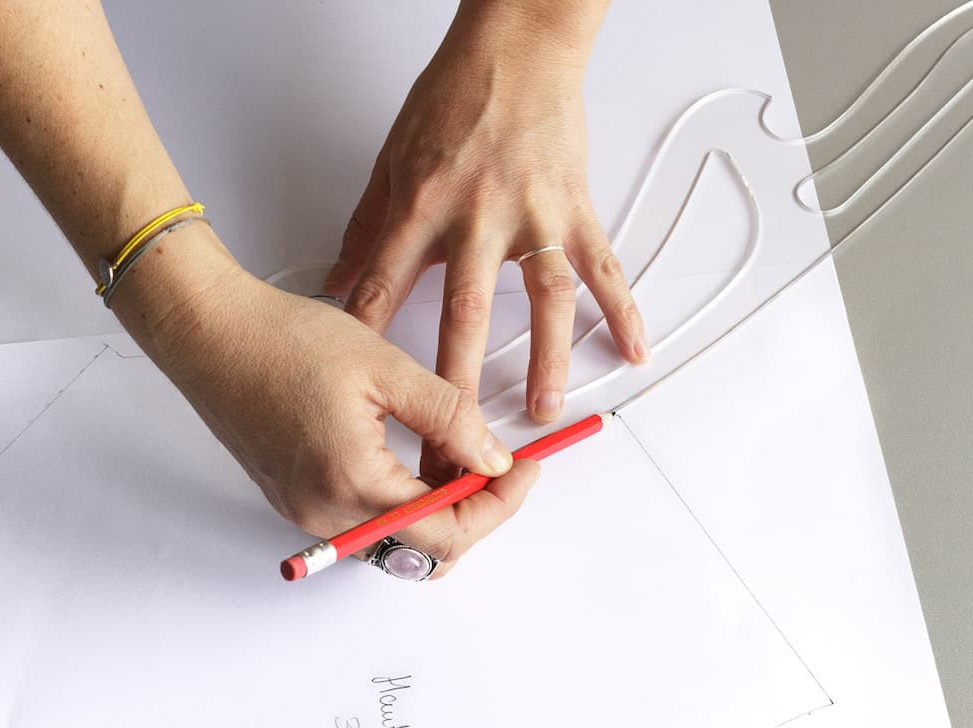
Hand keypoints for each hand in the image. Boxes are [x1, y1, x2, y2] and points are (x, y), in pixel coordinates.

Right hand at [112, 227, 539, 576]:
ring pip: (398, 540)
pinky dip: (405, 501)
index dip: (500, 505)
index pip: (449, 531)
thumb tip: (494, 462)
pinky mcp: (298, 500)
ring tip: (460, 455)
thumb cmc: (283, 339)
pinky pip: (367, 521)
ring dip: (440, 509)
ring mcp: (308, 513)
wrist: (208, 331)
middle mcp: (327, 515)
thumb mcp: (386, 368)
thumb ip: (450, 419)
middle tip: (500, 467)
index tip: (528, 469)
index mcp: (352, 484)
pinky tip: (418, 458)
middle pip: (425, 550)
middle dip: (475, 513)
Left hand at [325, 6, 647, 481]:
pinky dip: (623, 309)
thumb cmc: (454, 97)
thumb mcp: (392, 160)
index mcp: (423, 206)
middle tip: (454, 435)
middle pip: (463, 312)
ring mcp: (533, 216)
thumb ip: (368, 229)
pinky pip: (603, 267)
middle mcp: (478, 217)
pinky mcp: (575, 210)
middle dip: (457, 381)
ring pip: (543, 299)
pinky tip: (633, 348)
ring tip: (541, 410)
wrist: (515, 47)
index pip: (386, 286)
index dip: (372, 343)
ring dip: (546, 359)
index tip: (367, 395)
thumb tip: (338, 282)